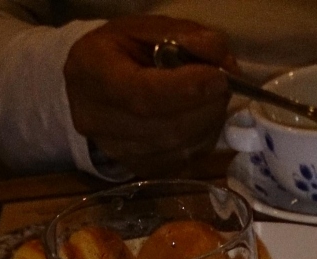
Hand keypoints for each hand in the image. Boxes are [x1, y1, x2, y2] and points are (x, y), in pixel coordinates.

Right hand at [64, 16, 234, 176]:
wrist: (93, 86)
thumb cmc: (121, 51)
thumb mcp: (147, 28)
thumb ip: (185, 37)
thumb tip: (223, 64)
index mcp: (92, 72)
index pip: (143, 95)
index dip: (187, 90)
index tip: (219, 78)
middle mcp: (97, 120)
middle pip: (167, 128)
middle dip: (206, 106)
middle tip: (224, 85)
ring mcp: (117, 152)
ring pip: (180, 148)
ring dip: (208, 123)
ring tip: (212, 98)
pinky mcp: (140, 170)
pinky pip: (183, 161)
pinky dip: (202, 139)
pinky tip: (200, 118)